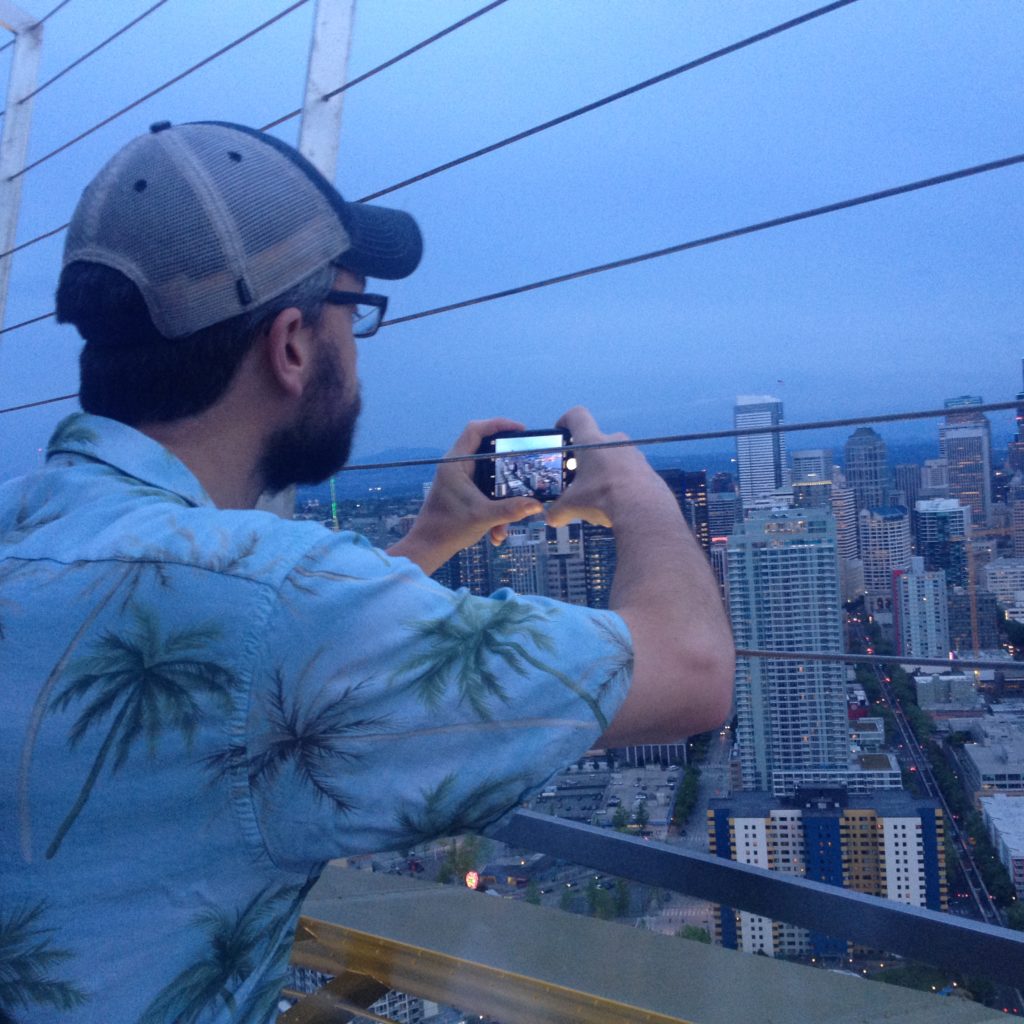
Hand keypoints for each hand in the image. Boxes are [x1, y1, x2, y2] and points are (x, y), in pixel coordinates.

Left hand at [388, 417, 542, 574]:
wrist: (429, 548)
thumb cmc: (448, 528)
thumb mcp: (483, 517)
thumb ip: (510, 510)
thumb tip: (536, 505)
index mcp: (455, 463)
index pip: (475, 430)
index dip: (498, 424)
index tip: (521, 430)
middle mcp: (457, 466)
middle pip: (487, 451)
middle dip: (508, 465)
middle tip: (527, 464)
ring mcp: (460, 480)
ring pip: (489, 477)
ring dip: (502, 497)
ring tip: (509, 519)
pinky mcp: (464, 493)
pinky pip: (485, 492)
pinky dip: (494, 508)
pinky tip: (497, 531)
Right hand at [545, 406, 655, 528]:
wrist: (643, 510)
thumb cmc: (601, 496)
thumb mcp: (573, 505)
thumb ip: (558, 511)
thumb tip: (551, 519)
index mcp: (591, 442)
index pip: (577, 416)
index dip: (566, 420)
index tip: (561, 432)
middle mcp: (614, 441)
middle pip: (596, 441)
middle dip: (587, 458)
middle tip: (580, 477)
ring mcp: (634, 454)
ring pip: (614, 457)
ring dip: (605, 471)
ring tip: (600, 494)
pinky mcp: (648, 469)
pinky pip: (630, 472)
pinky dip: (622, 483)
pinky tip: (618, 502)